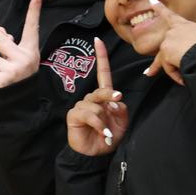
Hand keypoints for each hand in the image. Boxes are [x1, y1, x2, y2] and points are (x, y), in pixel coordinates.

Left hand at [0, 0, 42, 88]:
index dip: (35, 11)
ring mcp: (14, 69)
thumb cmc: (17, 79)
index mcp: (31, 52)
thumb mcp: (20, 61)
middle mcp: (25, 59)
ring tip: (0, 76)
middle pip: (0, 39)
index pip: (33, 28)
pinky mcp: (2, 79)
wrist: (17, 103)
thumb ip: (11, 47)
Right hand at [66, 38, 128, 155]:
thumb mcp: (122, 122)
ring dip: (104, 118)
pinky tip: (101, 133)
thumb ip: (121, 109)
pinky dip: (98, 124)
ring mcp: (81, 106)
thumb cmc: (109, 136)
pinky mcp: (74, 115)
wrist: (96, 154)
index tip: (98, 40)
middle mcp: (91, 99)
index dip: (101, 57)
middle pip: (101, 90)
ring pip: (95, 104)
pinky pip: (88, 114)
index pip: (103, 74)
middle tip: (116, 100)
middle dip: (109, 95)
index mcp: (104, 97)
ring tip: (106, 131)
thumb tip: (115, 101)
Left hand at [144, 0, 195, 85]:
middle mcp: (174, 30)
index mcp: (186, 25)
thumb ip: (192, 43)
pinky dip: (175, 75)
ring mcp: (168, 39)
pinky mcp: (165, 50)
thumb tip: (191, 54)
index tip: (151, 1)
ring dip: (175, 70)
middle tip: (149, 73)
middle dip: (156, 63)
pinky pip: (168, 67)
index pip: (170, 15)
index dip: (160, 8)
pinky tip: (183, 78)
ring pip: (166, 60)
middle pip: (164, 47)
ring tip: (185, 75)